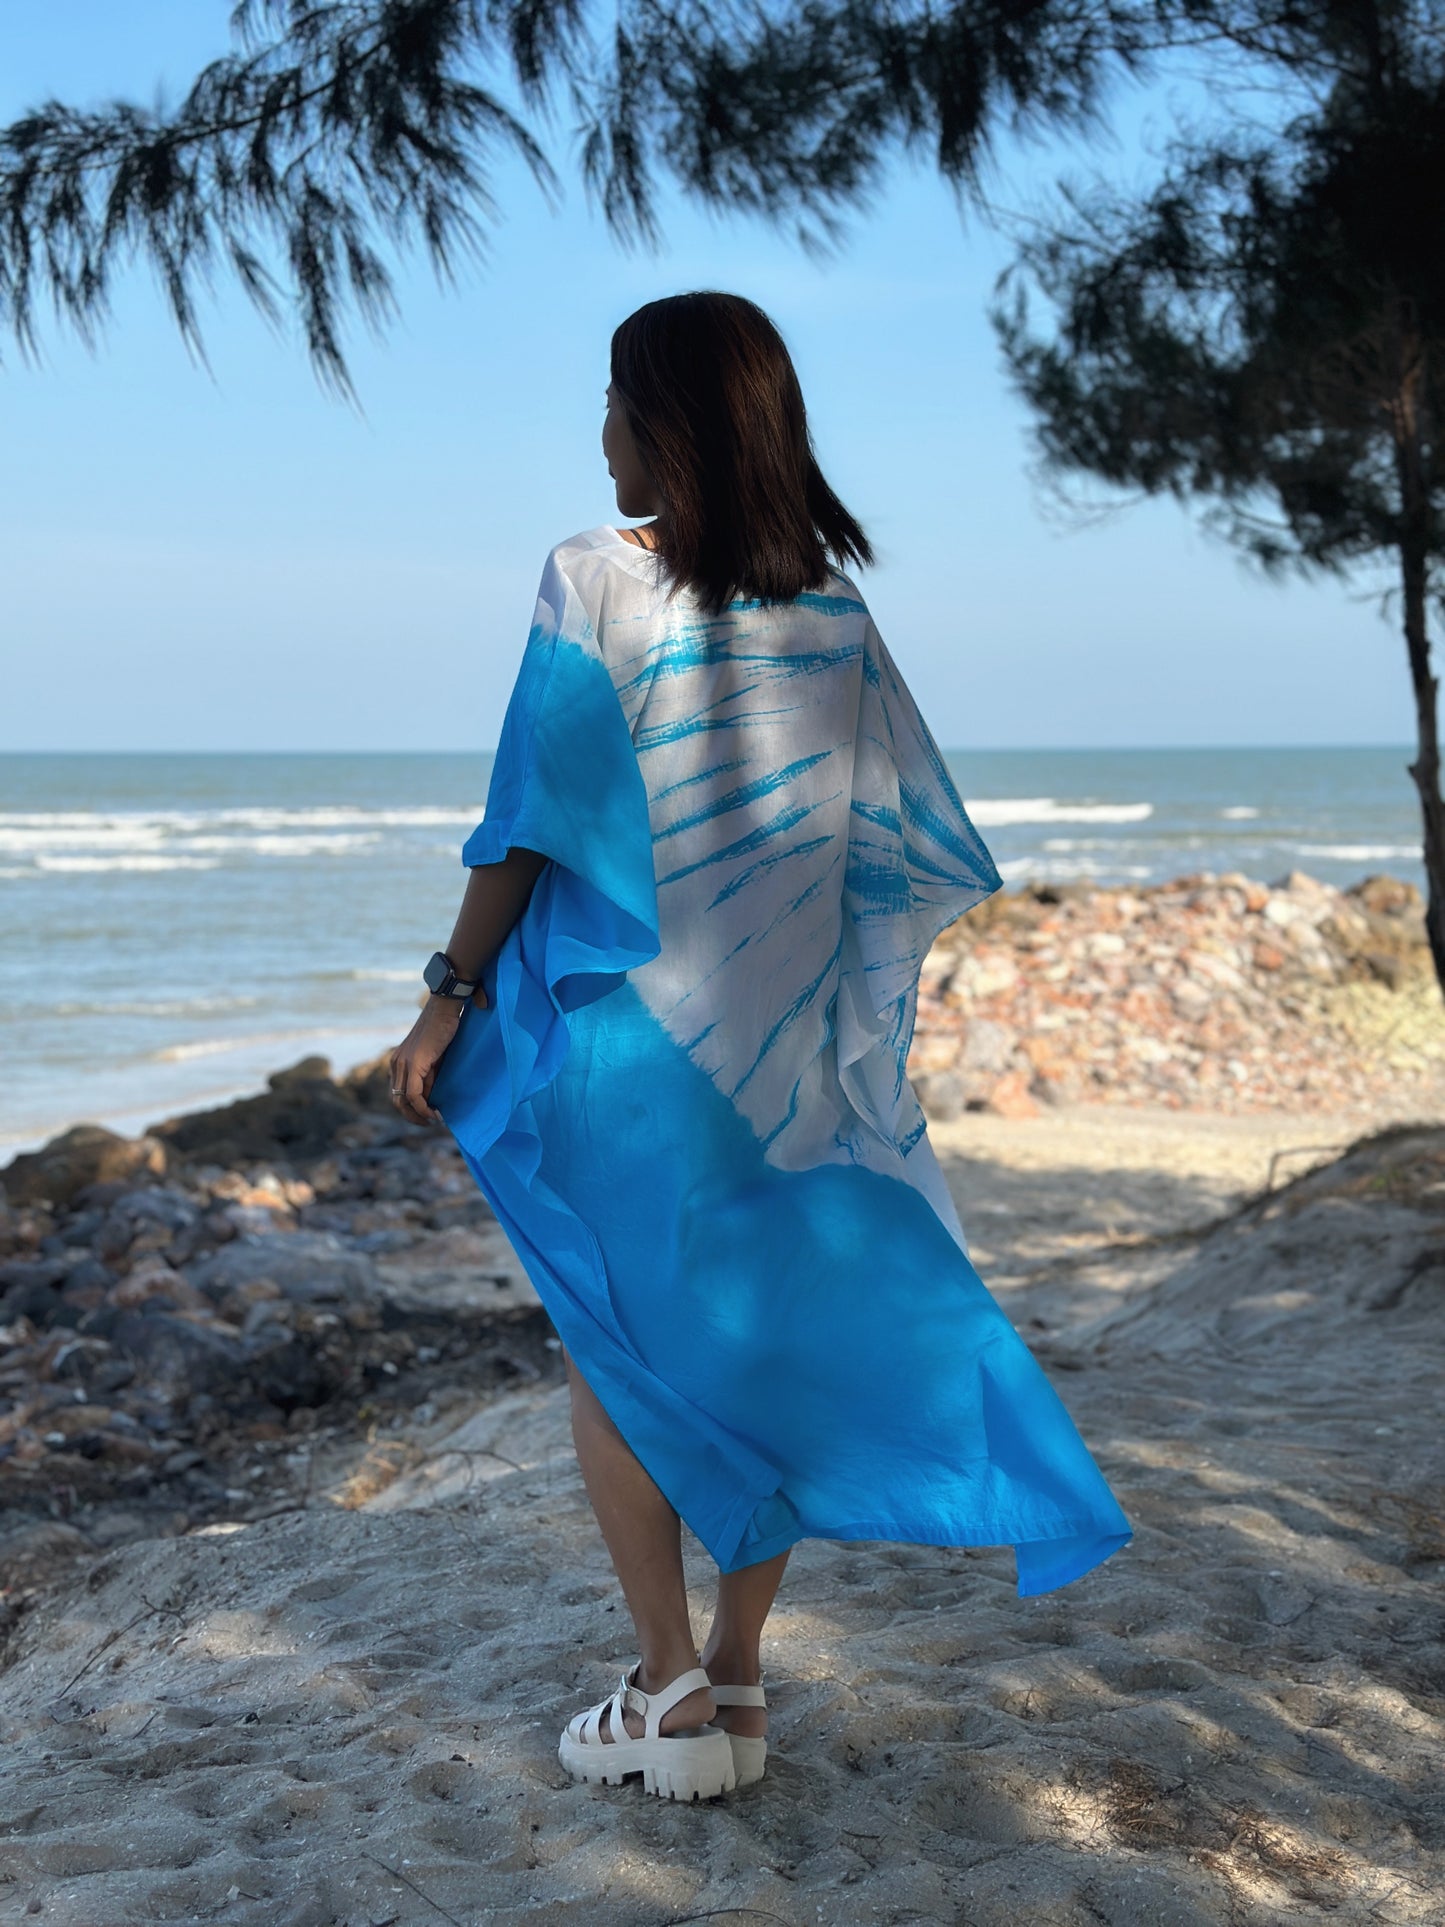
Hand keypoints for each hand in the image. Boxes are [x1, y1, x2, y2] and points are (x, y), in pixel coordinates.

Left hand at [389, 992, 482, 1125]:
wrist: (444, 1008)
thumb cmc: (442, 1028)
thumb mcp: (433, 1057)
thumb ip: (429, 1074)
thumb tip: (431, 1096)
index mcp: (397, 1061)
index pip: (397, 1093)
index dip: (410, 1108)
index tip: (426, 1115)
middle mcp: (395, 1063)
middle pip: (396, 1100)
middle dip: (412, 1116)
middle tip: (428, 1122)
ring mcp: (403, 1063)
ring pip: (404, 1100)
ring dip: (419, 1115)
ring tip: (434, 1120)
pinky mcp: (414, 1064)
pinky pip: (415, 1094)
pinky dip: (423, 1107)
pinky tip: (434, 1113)